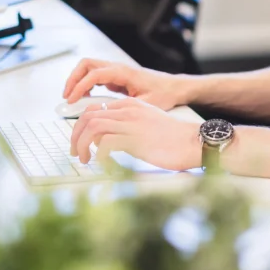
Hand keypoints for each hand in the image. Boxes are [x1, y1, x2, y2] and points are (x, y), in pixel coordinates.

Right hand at [63, 58, 188, 110]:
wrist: (175, 87)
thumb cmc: (164, 94)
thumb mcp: (146, 104)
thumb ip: (125, 109)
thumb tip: (105, 116)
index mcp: (123, 72)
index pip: (94, 74)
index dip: (80, 87)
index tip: (72, 101)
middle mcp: (117, 68)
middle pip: (86, 64)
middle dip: (73, 79)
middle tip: (67, 97)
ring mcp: (116, 70)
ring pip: (88, 68)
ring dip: (77, 81)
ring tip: (73, 99)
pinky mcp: (116, 76)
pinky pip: (95, 76)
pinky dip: (85, 84)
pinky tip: (85, 99)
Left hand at [70, 98, 200, 170]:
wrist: (193, 141)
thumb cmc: (173, 138)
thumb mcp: (147, 123)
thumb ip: (126, 126)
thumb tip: (103, 141)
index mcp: (130, 105)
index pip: (94, 109)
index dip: (81, 126)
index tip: (80, 142)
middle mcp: (128, 111)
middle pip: (87, 116)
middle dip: (76, 136)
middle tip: (76, 153)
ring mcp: (131, 124)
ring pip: (92, 127)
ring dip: (82, 145)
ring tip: (85, 160)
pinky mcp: (136, 139)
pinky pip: (105, 144)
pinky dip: (99, 156)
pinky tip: (104, 164)